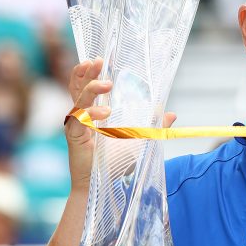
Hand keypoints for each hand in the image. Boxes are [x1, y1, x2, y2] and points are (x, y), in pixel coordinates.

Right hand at [65, 58, 176, 190]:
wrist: (103, 186)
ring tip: (106, 84)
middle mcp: (81, 116)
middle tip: (98, 61)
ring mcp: (76, 125)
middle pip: (77, 86)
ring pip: (77, 99)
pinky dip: (91, 114)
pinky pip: (79, 119)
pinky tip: (105, 114)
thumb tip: (171, 114)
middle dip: (86, 72)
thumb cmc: (115, 164)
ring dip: (90, 88)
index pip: (87, 86)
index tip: (101, 59)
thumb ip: (154, 126)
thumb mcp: (140, 141)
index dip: (90, 72)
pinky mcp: (74, 137)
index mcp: (93, 113)